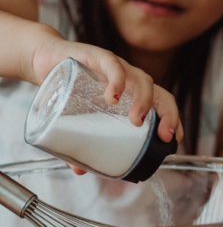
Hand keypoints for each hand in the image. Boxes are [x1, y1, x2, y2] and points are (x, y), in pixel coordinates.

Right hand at [29, 32, 183, 146]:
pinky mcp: (98, 56)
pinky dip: (116, 81)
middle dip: (168, 115)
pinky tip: (111, 97)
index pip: (163, 105)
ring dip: (144, 102)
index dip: (173, 121)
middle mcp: (131, 80)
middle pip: (161, 95)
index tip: (173, 141)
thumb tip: (80, 170)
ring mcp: (118, 68)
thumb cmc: (72, 90)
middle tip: (163, 136)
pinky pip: (114, 66)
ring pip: (143, 81)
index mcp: (133, 94)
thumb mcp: (80, 119)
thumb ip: (82, 142)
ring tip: (136, 122)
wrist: (46, 60)